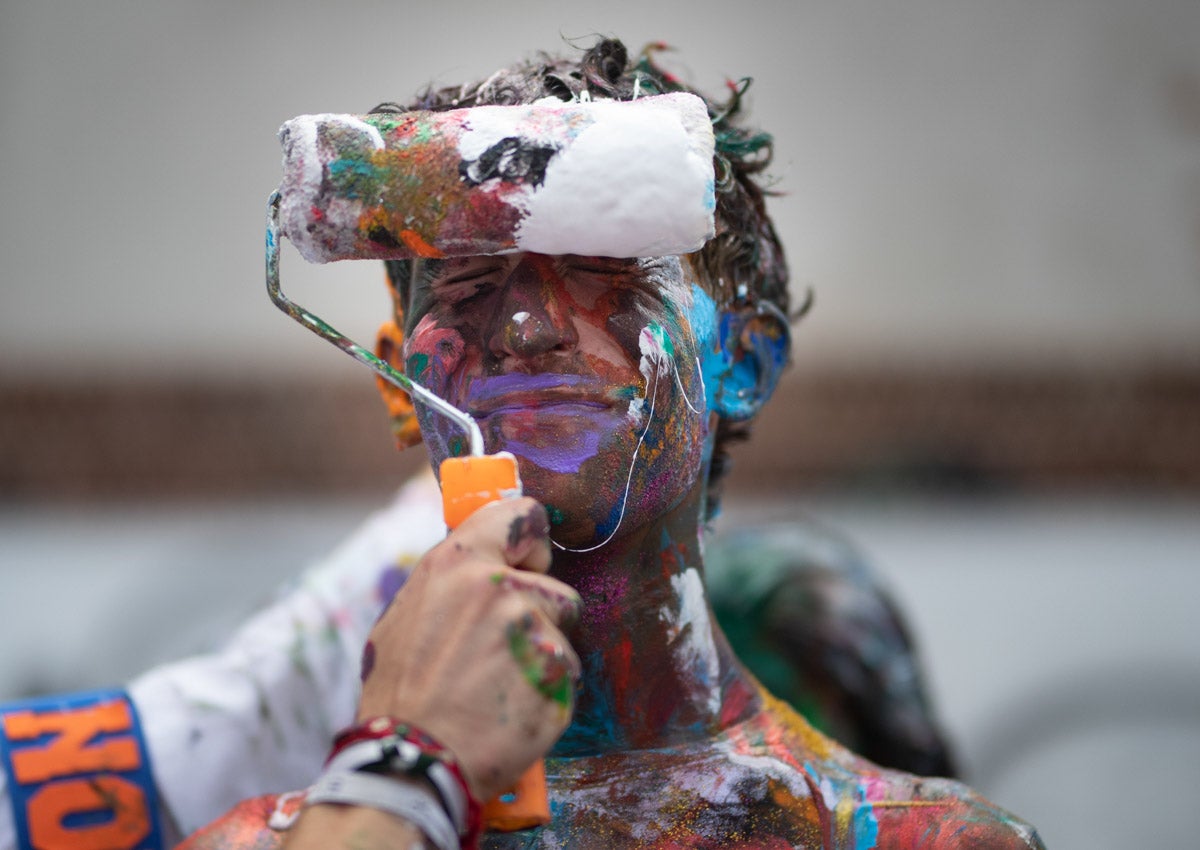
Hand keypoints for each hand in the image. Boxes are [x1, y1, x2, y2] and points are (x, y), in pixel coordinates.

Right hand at [357, 497, 580, 801]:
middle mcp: (504, 590)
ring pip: (559, 635)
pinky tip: (507, 712)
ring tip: (496, 686)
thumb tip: (480, 559)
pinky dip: (543, 694)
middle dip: (536, 616)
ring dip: (540, 657)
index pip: (525, 516)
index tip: (526, 562)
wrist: (411, 761)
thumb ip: (450, 581)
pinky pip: (563, 677)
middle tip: (497, 651)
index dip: (529, 541)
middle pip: (553, 588)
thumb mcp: (404, 615)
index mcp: (461, 564)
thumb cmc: (400, 691)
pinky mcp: (558, 679)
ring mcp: (536, 635)